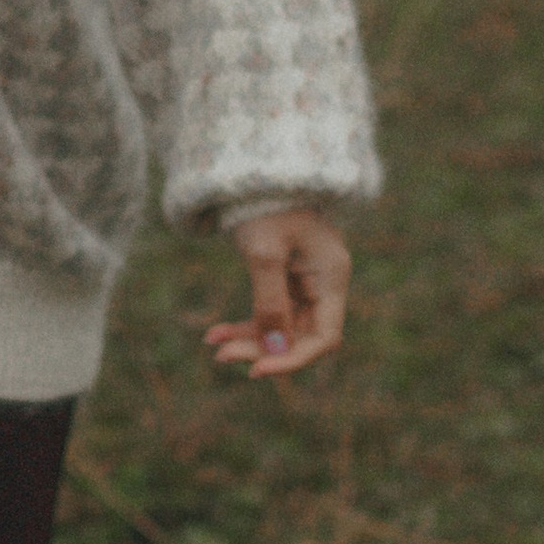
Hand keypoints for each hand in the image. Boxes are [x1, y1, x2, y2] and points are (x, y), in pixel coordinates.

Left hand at [207, 207, 349, 377]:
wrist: (248, 173)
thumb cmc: (263, 205)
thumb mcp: (264, 253)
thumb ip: (270, 303)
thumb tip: (275, 350)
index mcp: (332, 275)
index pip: (324, 336)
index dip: (293, 359)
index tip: (257, 369)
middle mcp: (324, 283)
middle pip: (300, 336)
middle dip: (262, 349)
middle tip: (221, 355)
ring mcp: (305, 283)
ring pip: (281, 328)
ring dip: (248, 340)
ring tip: (212, 343)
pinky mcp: (284, 280)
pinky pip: (268, 313)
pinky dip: (244, 325)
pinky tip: (214, 334)